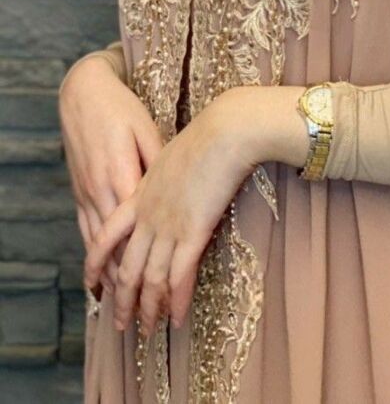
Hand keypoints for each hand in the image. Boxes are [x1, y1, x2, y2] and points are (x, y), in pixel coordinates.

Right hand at [59, 55, 163, 301]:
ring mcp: (88, 194)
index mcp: (123, 176)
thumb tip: (180, 189)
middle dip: (131, 285)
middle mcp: (102, 191)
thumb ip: (161, 163)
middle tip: (145, 318)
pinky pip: (87, 234)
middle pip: (119, 249)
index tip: (170, 287)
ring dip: (111, 281)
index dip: (154, 260)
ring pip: (100, 247)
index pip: (141, 231)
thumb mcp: (146, 130)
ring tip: (122, 311)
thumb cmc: (121, 109)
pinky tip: (98, 281)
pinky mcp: (80, 192)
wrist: (83, 93)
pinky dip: (95, 260)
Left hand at [83, 87, 256, 337]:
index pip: (105, 236)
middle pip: (127, 266)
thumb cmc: (206, 136)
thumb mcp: (170, 155)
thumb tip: (162, 186)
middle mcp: (148, 214)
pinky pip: (179, 276)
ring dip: (148, 308)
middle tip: (121, 325)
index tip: (91, 283)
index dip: (96, 263)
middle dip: (123, 300)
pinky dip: (176, 301)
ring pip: (150, 278)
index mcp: (139, 194)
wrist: (224, 131)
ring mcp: (168, 224)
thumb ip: (161, 177)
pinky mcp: (193, 231)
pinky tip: (177, 318)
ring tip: (147, 331)